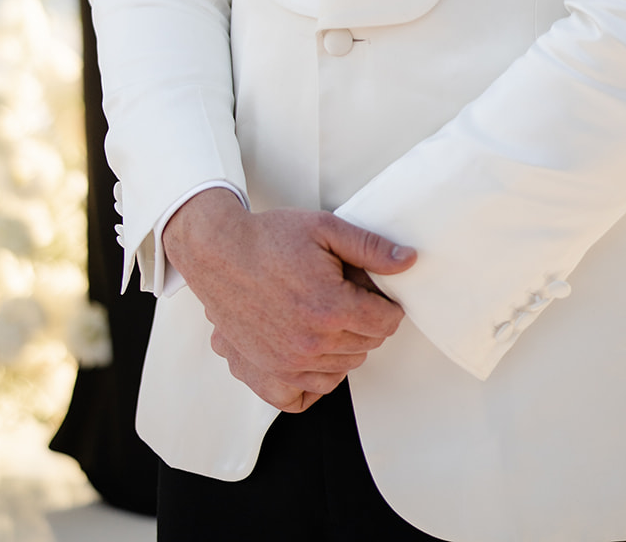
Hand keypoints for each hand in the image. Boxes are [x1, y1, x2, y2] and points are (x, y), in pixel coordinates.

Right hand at [163, 188, 415, 412]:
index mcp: (330, 308)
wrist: (218, 252)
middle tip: (343, 295)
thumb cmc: (269, 239)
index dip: (384, 303)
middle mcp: (310, 344)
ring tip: (324, 316)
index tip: (370, 290)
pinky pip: (304, 396)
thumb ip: (370, 248)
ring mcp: (286, 365)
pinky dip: (313, 379)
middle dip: (364, 321)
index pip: (385, 322)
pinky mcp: (265, 375)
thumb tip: (408, 260)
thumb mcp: (325, 229)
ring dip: (342, 347)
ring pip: (341, 370)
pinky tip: (310, 351)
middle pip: (366, 346)